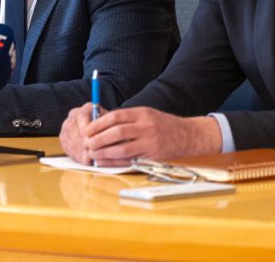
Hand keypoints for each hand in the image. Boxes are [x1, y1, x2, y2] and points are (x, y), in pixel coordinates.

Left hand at [60, 105, 221, 166]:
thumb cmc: (162, 123)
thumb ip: (125, 118)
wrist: (188, 135)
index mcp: (142, 113)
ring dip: (104, 153)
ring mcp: (150, 143)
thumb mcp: (145, 114)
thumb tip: (99, 122)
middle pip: (116, 133)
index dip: (99, 124)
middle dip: (98, 139)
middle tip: (86, 143)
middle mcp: (146, 127)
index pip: (116, 117)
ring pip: (122, 149)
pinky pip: (130, 161)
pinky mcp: (153, 157)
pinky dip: (115, 162)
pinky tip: (104, 162)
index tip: (87, 129)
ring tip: (92, 154)